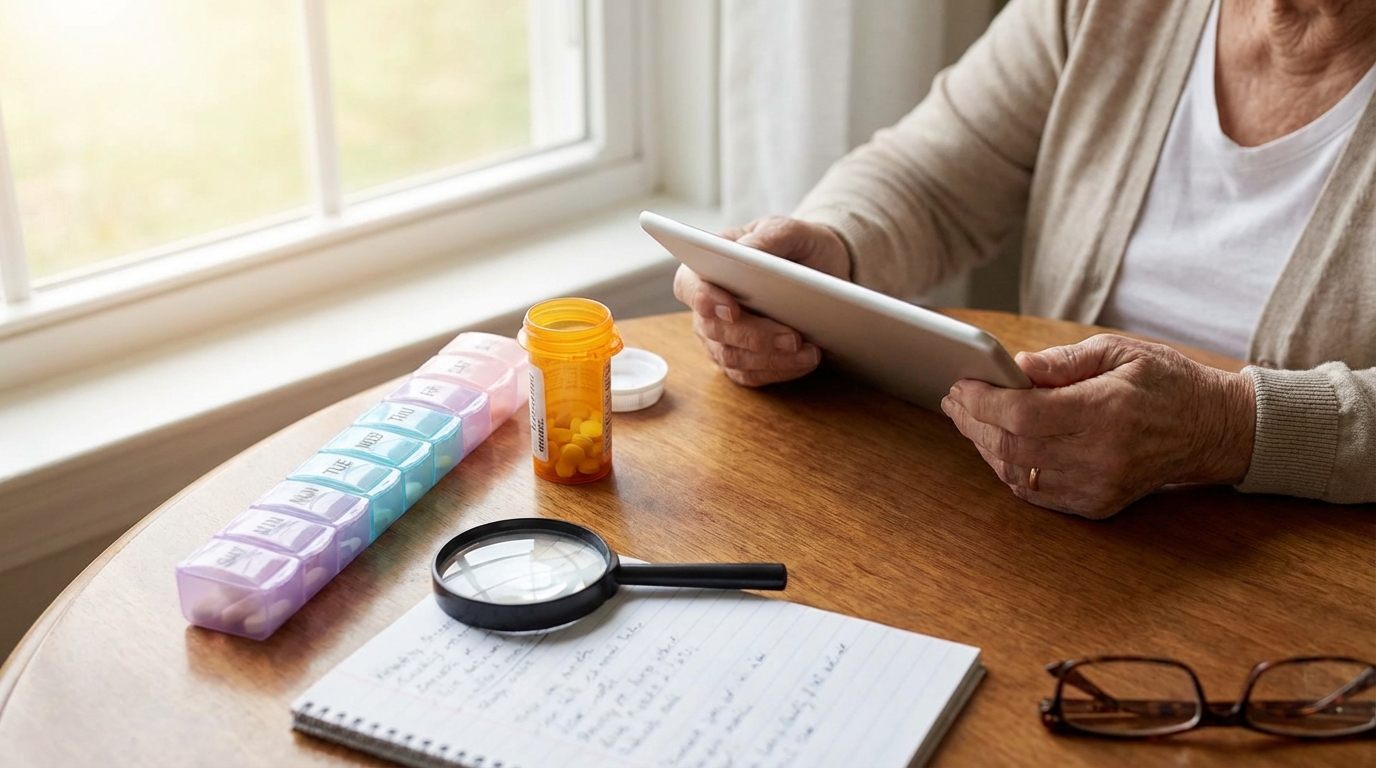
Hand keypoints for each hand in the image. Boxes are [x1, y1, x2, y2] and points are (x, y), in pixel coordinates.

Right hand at [673, 216, 850, 386]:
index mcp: (709, 266)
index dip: (704, 299)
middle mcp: (708, 306)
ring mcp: (722, 337)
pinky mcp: (742, 361)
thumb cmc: (797, 246)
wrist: (822, 272)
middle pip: (714, 330)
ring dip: (772, 359)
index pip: (689, 285)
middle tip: (792, 337)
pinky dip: (780, 371)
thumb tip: (744, 252)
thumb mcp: (789, 230)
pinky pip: (751, 375)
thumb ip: (767, 237)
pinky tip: (805, 362)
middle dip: (755, 336)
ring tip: (809, 352)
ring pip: (733, 358)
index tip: (731, 310)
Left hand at [940, 334, 1255, 518]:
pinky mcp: (1098, 504)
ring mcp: (1098, 486)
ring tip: (969, 420)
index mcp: (1106, 411)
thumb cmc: (1165, 383)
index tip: (961, 384)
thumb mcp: (1120, 351)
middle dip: (974, 422)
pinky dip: (1009, 468)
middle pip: (1013, 446)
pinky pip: (1036, 492)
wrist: (1213, 430)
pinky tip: (996, 445)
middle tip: (955, 400)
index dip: (983, 402)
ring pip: (1018, 472)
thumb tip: (1014, 366)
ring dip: (985, 446)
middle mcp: (1101, 456)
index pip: (1024, 414)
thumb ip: (1064, 360)